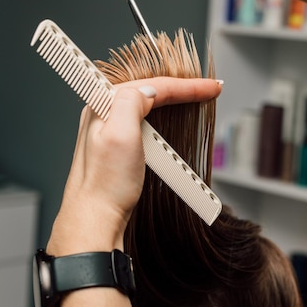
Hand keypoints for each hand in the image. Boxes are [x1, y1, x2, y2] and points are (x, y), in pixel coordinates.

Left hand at [47, 77, 221, 256]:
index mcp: (102, 106)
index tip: (211, 88)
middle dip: (182, 89)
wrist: (95, 220)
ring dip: (174, 102)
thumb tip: (148, 89)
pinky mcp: (116, 148)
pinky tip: (173, 123)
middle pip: (150, 92)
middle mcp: (102, 114)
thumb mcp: (121, 135)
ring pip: (148, 107)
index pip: (152, 86)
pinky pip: (145, 124)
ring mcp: (108, 131)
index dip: (186, 86)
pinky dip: (164, 120)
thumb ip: (132, 102)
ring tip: (196, 100)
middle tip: (209, 91)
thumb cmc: (105, 186)